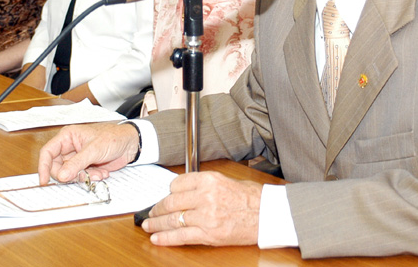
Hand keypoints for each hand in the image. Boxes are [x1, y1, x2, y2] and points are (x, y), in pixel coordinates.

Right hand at [37, 122, 138, 184]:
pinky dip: (90, 178)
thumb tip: (61, 175)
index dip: (44, 167)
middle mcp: (70, 147)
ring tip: (97, 173)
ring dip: (82, 177)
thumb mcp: (94, 149)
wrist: (131, 144)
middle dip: (69, 174)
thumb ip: (77, 163)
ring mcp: (78, 158)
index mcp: (68, 137)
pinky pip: (81, 177)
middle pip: (57, 166)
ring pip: (69, 174)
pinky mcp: (87, 166)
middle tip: (81, 176)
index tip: (44, 180)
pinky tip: (102, 172)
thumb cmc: (113, 137)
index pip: (48, 152)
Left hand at [142, 171, 261, 246]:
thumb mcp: (227, 181)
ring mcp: (206, 216)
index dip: (168, 192)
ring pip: (173, 220)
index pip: (177, 184)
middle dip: (157, 209)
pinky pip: (181, 237)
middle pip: (171, 203)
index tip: (165, 197)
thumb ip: (205, 185)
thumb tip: (185, 192)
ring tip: (148, 226)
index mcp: (209, 180)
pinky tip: (157, 238)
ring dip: (157, 224)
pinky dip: (166, 238)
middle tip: (150, 213)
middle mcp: (205, 196)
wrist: (269, 215)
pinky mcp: (209, 234)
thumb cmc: (252, 198)